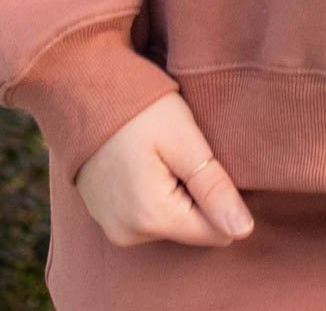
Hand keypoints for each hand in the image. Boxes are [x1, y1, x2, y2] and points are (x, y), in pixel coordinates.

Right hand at [75, 92, 255, 247]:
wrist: (81, 91)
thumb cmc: (138, 108)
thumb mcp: (183, 139)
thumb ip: (213, 187)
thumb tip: (244, 230)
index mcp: (152, 218)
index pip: (215, 232)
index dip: (222, 196)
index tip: (207, 159)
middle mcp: (130, 235)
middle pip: (192, 226)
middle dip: (197, 193)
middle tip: (181, 150)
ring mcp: (114, 228)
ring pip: (172, 220)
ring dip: (177, 191)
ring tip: (161, 153)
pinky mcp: (106, 217)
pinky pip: (148, 215)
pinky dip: (156, 191)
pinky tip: (146, 161)